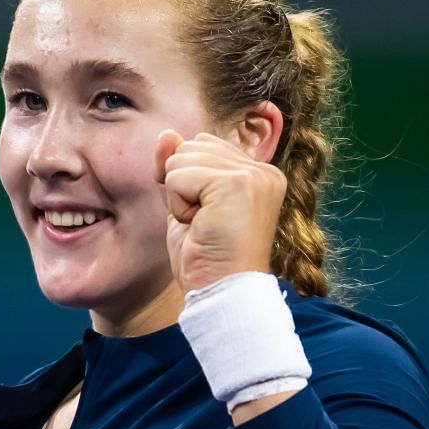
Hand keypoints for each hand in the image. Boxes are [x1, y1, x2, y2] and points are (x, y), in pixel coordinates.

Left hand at [156, 129, 287, 292]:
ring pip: (181, 158)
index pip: (202, 145)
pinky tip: (200, 226)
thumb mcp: (185, 206)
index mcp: (257, 173)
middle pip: (191, 146)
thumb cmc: (206, 259)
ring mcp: (253, 175)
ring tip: (203, 226)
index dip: (184, 179)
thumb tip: (166, 134)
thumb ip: (178, 169)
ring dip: (179, 197)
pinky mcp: (236, 183)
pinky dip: (178, 205)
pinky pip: (178, 176)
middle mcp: (262, 170)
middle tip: (203, 224)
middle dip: (181, 186)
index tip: (203, 218)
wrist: (221, 294)